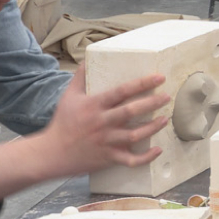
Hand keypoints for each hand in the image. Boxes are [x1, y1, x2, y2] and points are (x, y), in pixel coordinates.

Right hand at [0, 70, 167, 198]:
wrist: (52, 153)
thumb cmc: (62, 122)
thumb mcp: (69, 96)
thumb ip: (80, 77)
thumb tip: (88, 58)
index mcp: (93, 106)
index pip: (121, 91)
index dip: (142, 83)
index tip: (159, 78)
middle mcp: (101, 123)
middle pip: (131, 112)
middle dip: (152, 103)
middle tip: (167, 97)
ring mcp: (106, 141)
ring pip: (134, 136)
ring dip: (152, 128)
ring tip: (165, 119)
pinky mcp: (108, 157)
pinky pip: (131, 160)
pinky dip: (146, 157)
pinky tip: (158, 150)